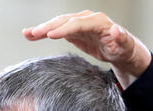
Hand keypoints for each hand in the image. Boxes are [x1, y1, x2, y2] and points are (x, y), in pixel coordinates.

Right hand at [22, 10, 150, 88]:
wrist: (120, 49)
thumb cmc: (123, 48)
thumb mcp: (125, 46)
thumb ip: (121, 38)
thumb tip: (117, 30)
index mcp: (98, 21)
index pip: (78, 24)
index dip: (64, 29)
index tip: (51, 35)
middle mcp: (86, 19)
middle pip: (64, 21)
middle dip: (48, 27)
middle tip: (33, 34)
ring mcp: (78, 23)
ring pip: (57, 24)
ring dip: (42, 29)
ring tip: (27, 34)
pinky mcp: (73, 31)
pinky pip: (56, 30)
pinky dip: (44, 33)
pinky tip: (31, 36)